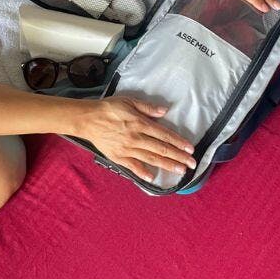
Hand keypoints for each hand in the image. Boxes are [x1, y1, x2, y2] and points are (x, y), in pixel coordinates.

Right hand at [77, 97, 195, 182]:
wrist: (87, 119)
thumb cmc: (109, 108)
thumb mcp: (129, 101)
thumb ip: (147, 108)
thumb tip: (165, 111)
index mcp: (139, 123)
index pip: (164, 135)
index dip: (178, 142)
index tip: (190, 149)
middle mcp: (135, 138)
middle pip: (161, 149)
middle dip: (178, 157)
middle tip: (192, 164)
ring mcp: (126, 149)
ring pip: (151, 159)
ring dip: (167, 165)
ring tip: (180, 171)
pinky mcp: (117, 157)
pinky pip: (133, 166)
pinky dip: (143, 172)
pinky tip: (153, 177)